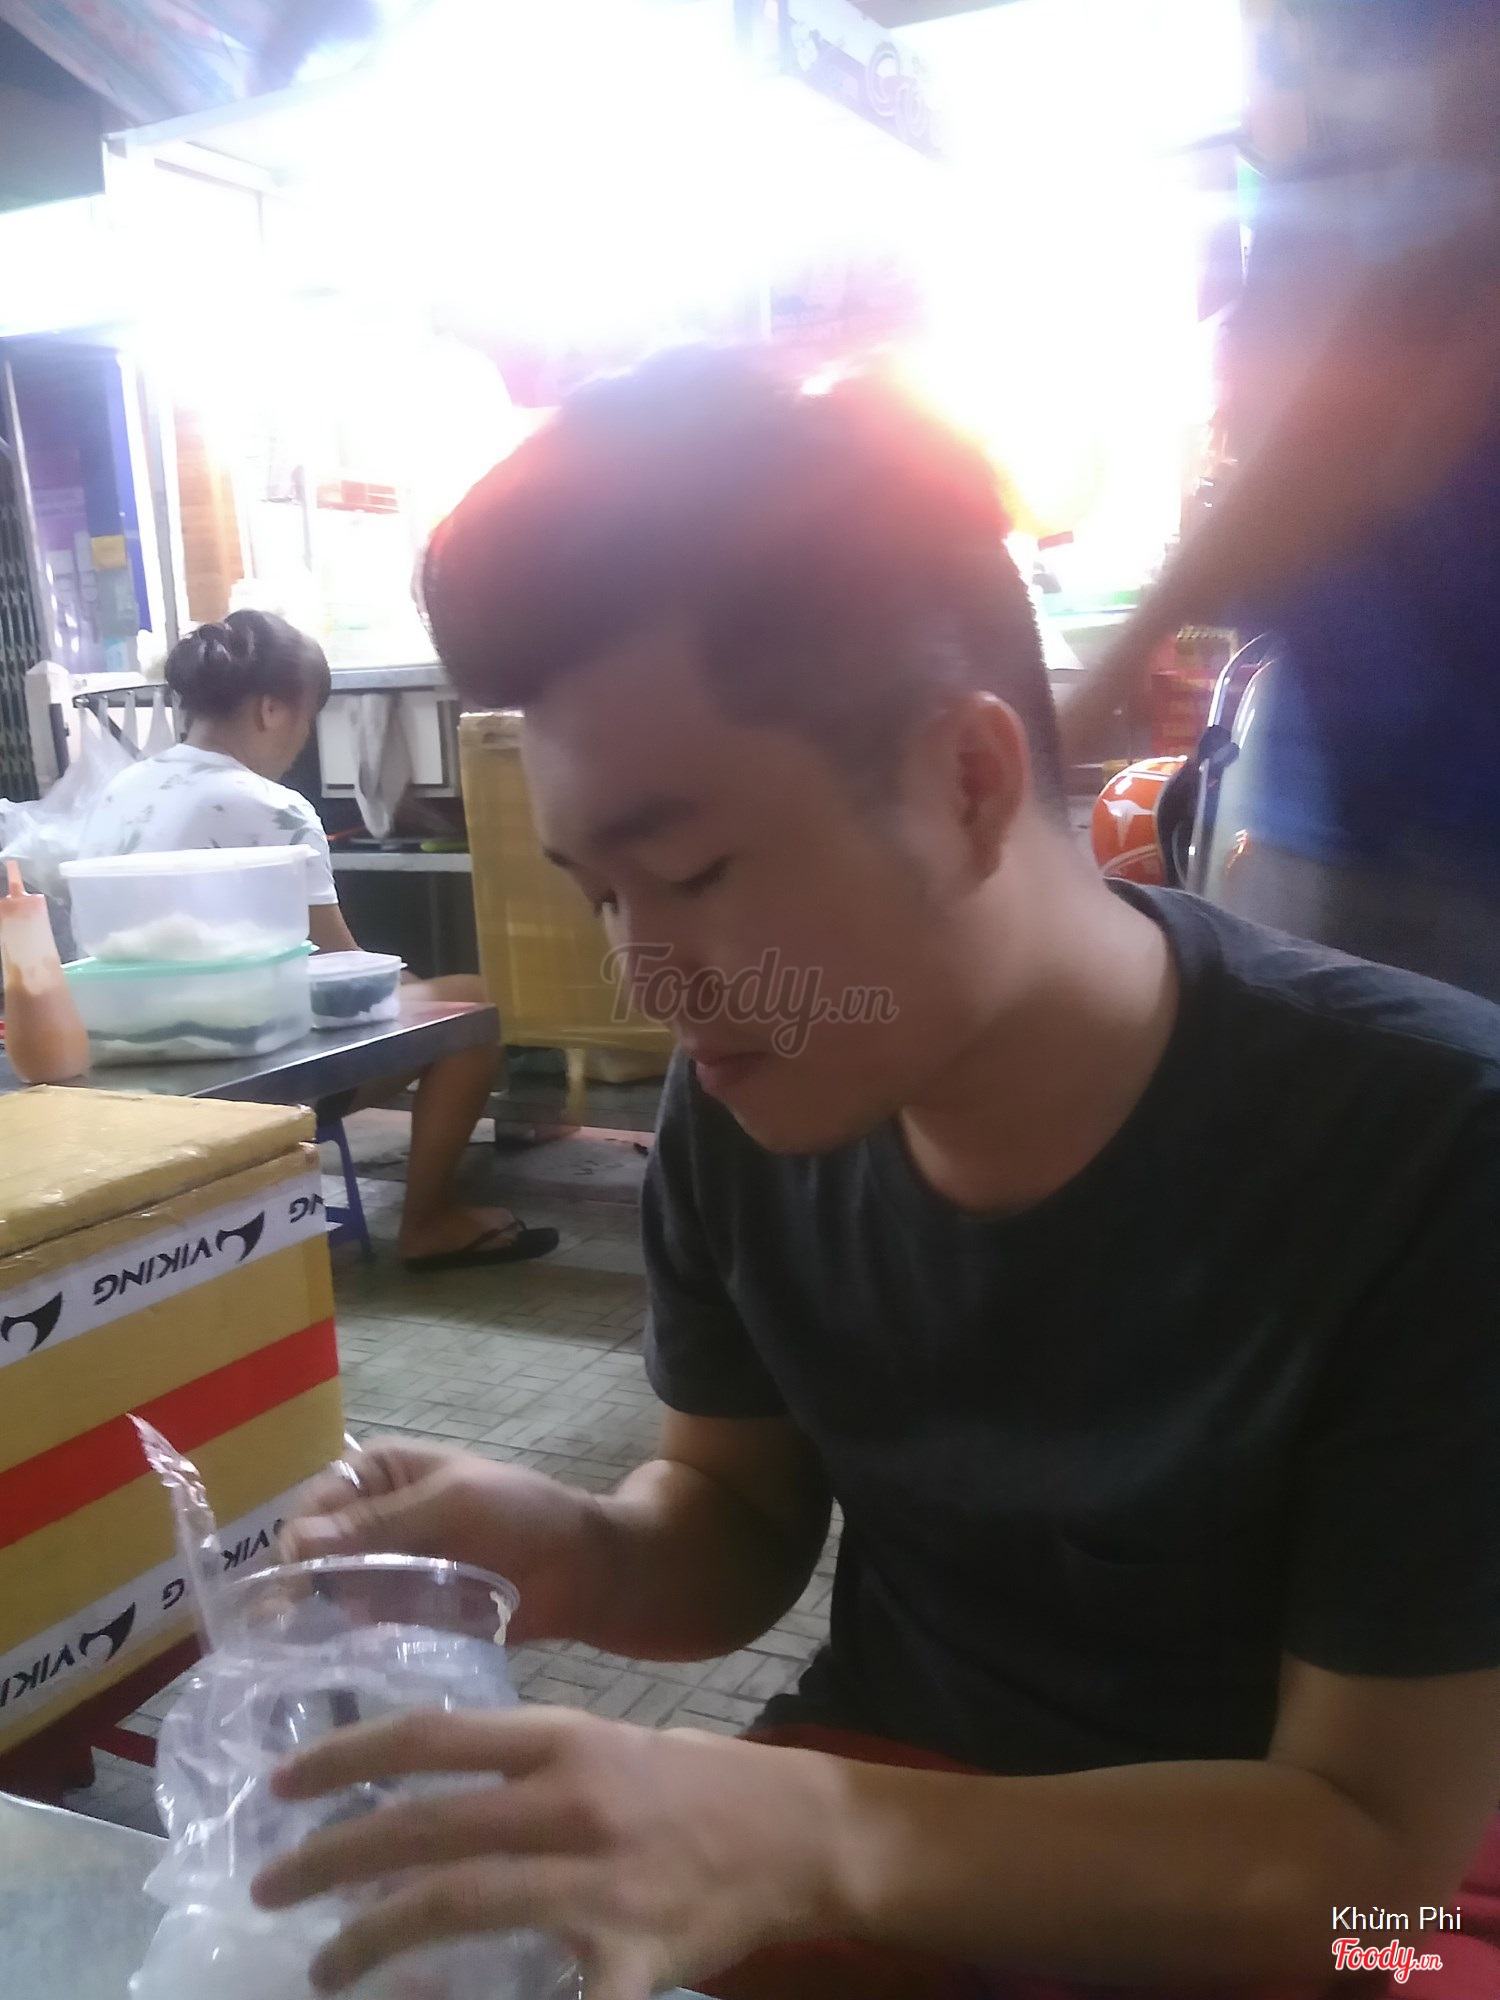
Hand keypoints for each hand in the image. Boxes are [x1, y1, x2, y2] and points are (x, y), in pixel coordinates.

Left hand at [251, 1707, 856, 1999]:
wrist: (795, 1830)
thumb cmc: (689, 1785)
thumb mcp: (601, 1749)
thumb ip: (520, 1770)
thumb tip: (422, 1797)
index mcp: (561, 1742)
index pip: (430, 1738)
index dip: (347, 1757)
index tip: (281, 1786)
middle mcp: (571, 1803)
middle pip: (427, 1830)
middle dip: (332, 1860)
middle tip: (270, 1889)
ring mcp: (599, 1882)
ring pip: (461, 1907)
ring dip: (375, 1940)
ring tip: (324, 1967)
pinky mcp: (631, 1956)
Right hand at [278, 1439, 604, 1642]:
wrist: (580, 1571)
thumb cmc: (523, 1514)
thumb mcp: (454, 1504)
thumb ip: (383, 1524)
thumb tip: (298, 1540)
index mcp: (376, 1472)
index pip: (313, 1506)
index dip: (297, 1546)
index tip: (290, 1590)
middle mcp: (368, 1518)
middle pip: (310, 1554)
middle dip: (296, 1589)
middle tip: (282, 1637)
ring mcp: (381, 1568)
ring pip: (326, 1593)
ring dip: (312, 1623)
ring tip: (295, 1662)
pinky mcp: (396, 1612)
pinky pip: (355, 1627)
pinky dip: (343, 1643)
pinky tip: (327, 1670)